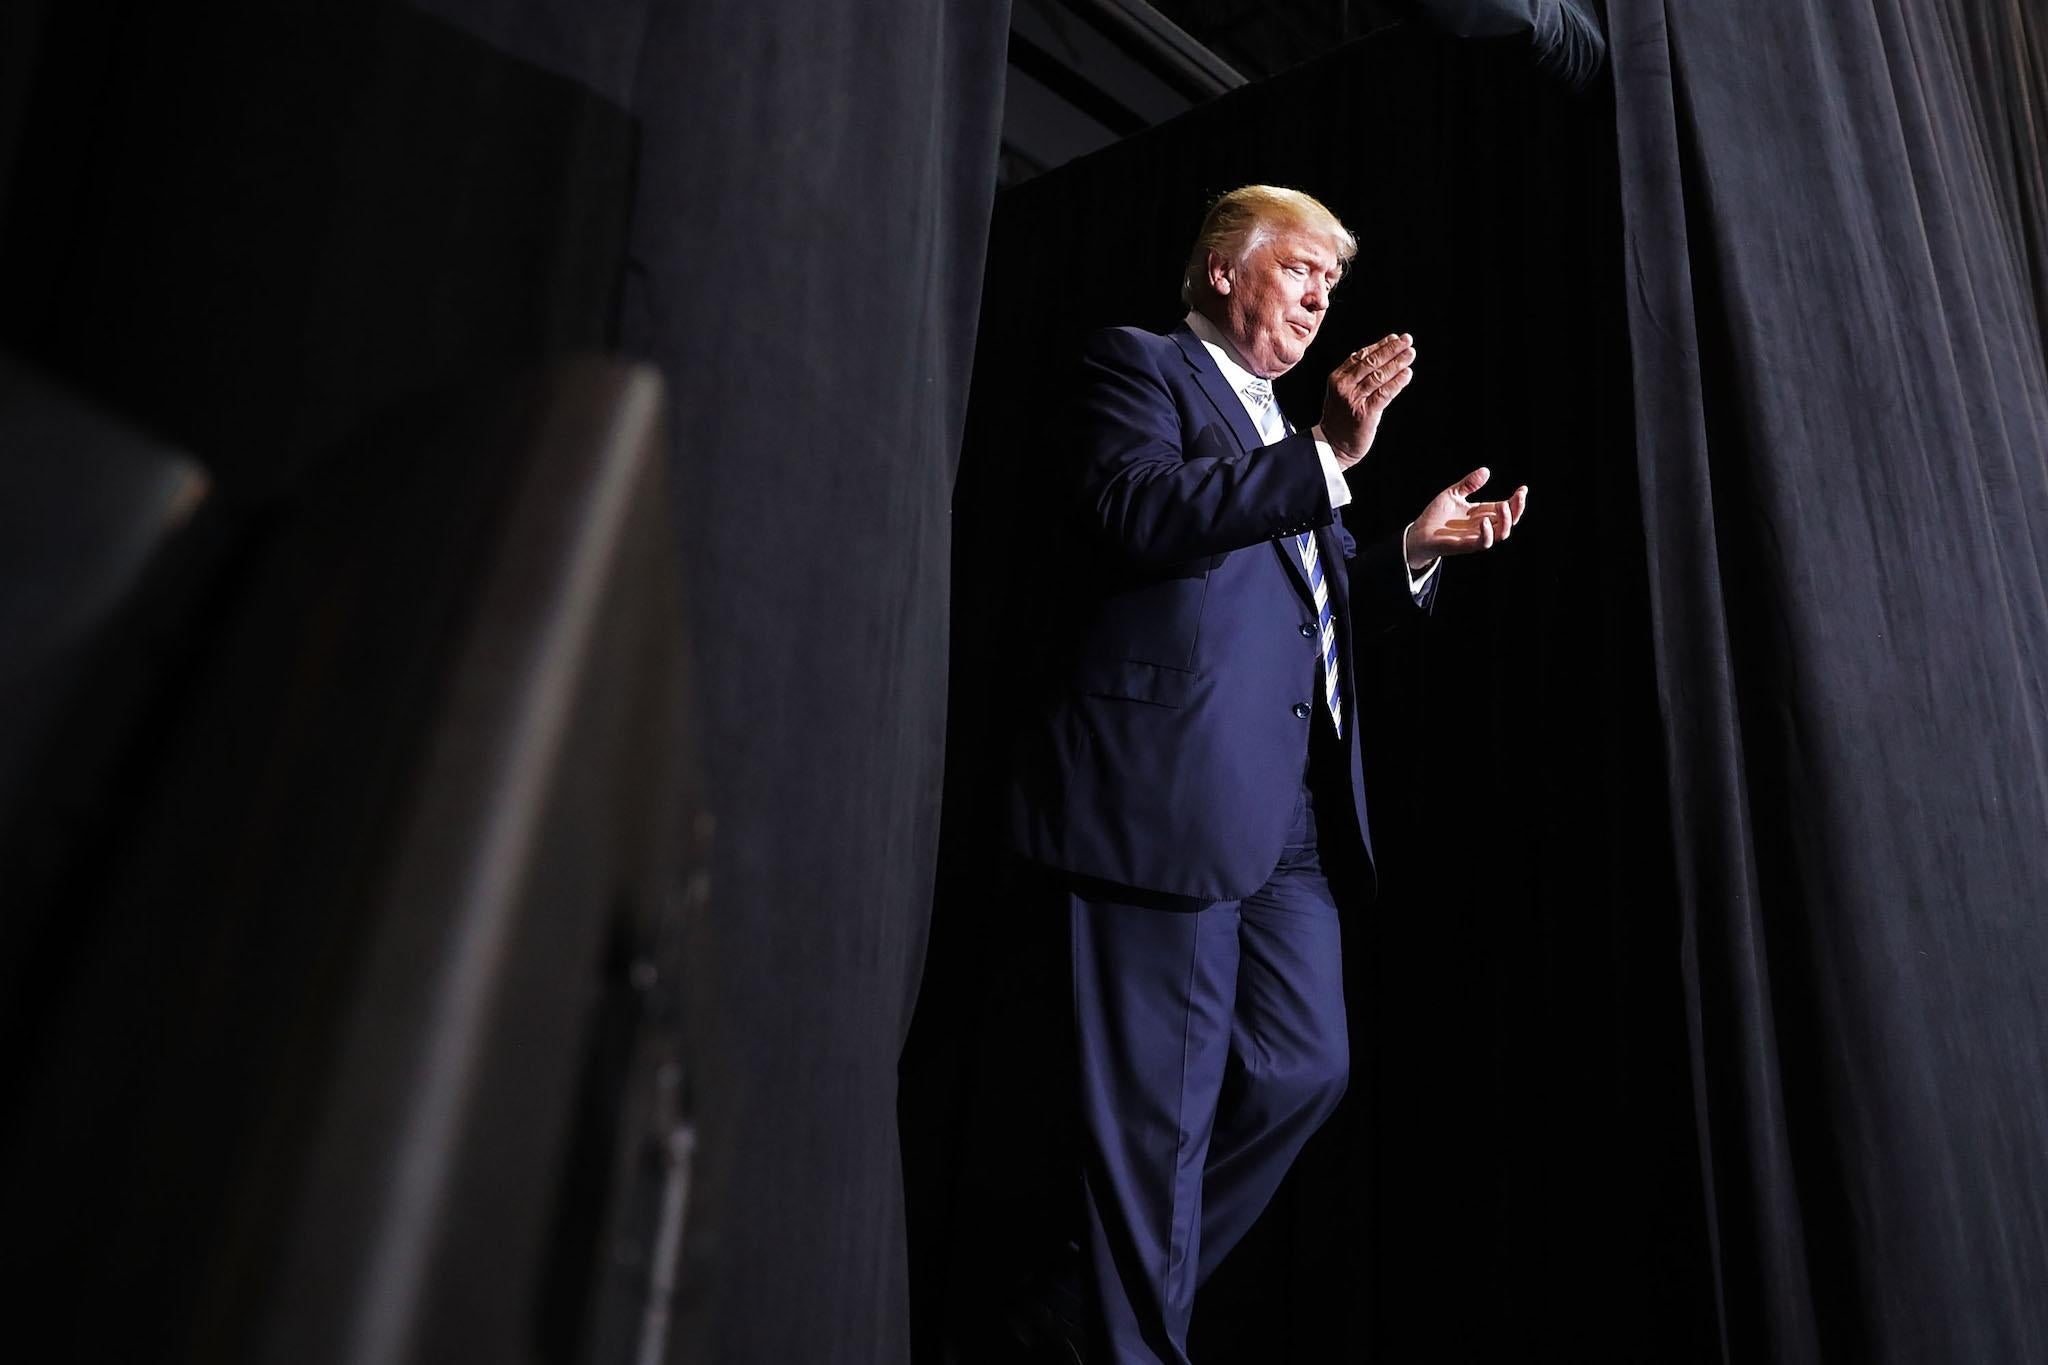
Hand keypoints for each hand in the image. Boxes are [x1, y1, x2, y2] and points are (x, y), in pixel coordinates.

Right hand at [1320, 332, 1414, 467]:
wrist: (1332, 446)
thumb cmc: (1341, 417)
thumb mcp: (1342, 392)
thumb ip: (1356, 374)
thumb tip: (1378, 351)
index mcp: (1337, 378)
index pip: (1361, 356)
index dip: (1380, 345)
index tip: (1395, 338)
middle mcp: (1344, 387)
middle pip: (1371, 362)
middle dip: (1392, 349)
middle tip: (1408, 340)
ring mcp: (1353, 400)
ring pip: (1379, 376)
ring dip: (1397, 363)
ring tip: (1410, 354)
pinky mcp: (1364, 414)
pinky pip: (1384, 394)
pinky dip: (1397, 383)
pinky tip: (1407, 374)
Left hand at [1405, 467, 1527, 569]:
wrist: (1419, 532)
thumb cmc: (1436, 515)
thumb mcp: (1453, 494)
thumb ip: (1469, 484)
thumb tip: (1486, 470)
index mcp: (1482, 513)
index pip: (1506, 508)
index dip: (1517, 500)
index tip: (1523, 489)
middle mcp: (1483, 526)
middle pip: (1509, 521)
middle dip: (1517, 509)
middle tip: (1519, 495)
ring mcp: (1476, 536)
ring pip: (1501, 533)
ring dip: (1506, 521)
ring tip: (1504, 506)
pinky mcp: (1466, 545)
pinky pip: (1483, 543)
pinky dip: (1487, 533)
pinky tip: (1483, 520)